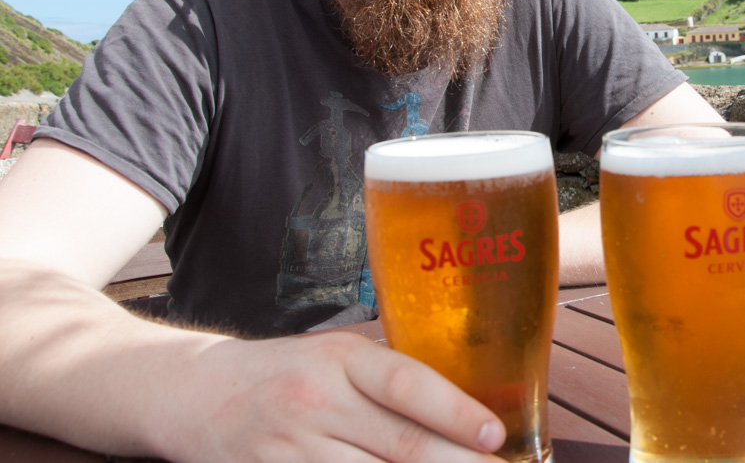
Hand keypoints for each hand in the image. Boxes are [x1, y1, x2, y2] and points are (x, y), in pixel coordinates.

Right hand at [164, 331, 506, 462]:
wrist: (192, 393)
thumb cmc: (284, 371)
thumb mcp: (334, 353)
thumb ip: (388, 372)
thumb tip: (464, 394)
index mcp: (341, 359)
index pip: (406, 382)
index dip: (454, 410)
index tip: (494, 434)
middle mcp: (317, 401)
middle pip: (400, 445)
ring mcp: (292, 449)